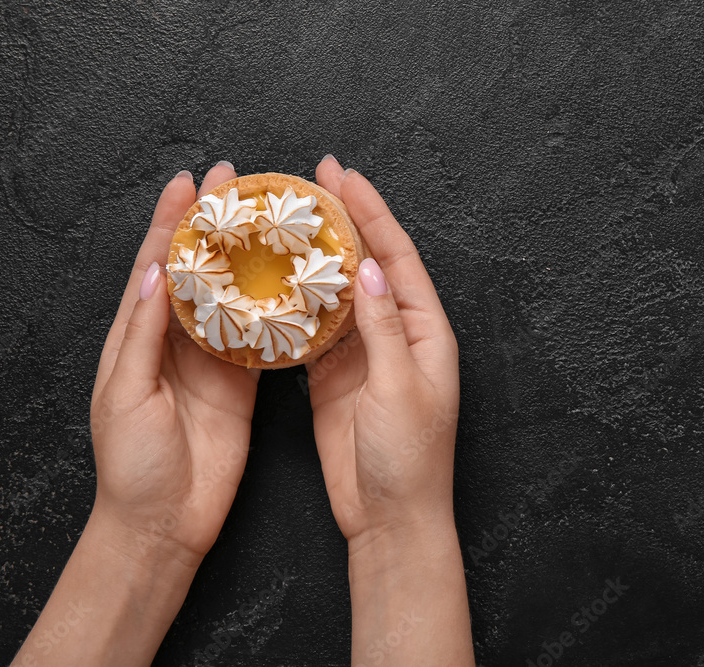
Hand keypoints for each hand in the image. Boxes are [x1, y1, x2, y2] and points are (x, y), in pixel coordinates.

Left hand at [90, 161, 259, 565]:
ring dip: (247, 258)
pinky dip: (274, 310)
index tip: (189, 183)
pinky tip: (291, 284)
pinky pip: (259, 339)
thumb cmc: (132, 463)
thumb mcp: (126, 394)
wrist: (165, 521)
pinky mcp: (241, 385)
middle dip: (213, 226)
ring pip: (232, 297)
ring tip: (268, 221)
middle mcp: (175, 342)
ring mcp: (211, 362)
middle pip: (198, 270)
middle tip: (234, 183)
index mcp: (137, 338)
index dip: (171, 223)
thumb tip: (158, 272)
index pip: (156, 266)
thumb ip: (143, 334)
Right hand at [309, 158, 459, 544]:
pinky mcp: (335, 378)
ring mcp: (364, 355)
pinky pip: (316, 330)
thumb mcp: (399, 387)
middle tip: (313, 181)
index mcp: (425, 332)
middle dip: (345, 222)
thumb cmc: (408, 458)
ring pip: (339, 293)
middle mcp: (397, 335)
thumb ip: (382, 327)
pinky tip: (278, 281)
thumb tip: (368, 268)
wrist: (389, 516)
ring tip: (289, 220)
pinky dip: (299, 304)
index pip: (398, 258)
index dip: (373, 214)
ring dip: (318, 258)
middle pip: (368, 265)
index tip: (345, 177)